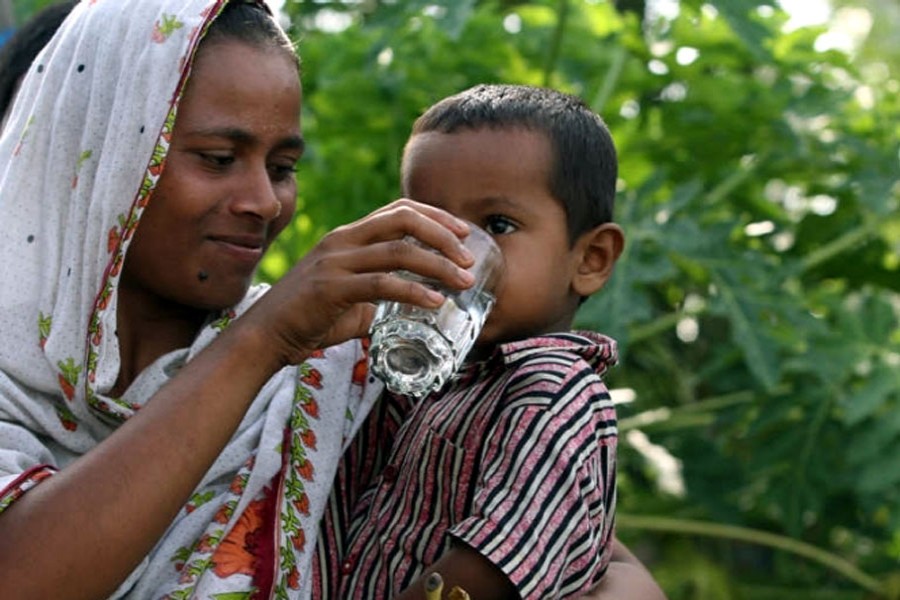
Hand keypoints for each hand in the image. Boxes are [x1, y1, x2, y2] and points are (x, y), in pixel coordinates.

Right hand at [244, 199, 476, 364]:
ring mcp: (336, 262)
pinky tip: (435, 303)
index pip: (398, 210)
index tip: (464, 232)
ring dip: (438, 264)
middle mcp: (343, 240)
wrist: (264, 336)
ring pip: (399, 250)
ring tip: (463, 282)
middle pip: (404, 219)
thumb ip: (379, 294)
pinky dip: (414, 291)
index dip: (435, 216)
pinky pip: (381, 283)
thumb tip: (413, 304)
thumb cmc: (307, 318)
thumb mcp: (349, 298)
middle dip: (444, 234)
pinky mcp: (331, 288)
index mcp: (348, 237)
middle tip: (469, 258)